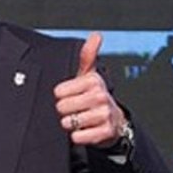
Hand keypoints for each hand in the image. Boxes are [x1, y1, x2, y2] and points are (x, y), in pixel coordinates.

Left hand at [53, 32, 126, 147]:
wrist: (113, 120)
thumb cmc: (94, 96)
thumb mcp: (89, 75)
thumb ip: (87, 56)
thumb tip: (96, 35)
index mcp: (93, 81)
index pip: (59, 92)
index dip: (61, 96)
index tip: (71, 95)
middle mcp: (100, 96)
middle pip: (62, 107)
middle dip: (64, 111)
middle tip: (75, 109)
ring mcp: (104, 114)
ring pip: (69, 122)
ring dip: (70, 124)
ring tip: (79, 119)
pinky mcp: (105, 132)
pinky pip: (77, 137)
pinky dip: (77, 136)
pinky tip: (85, 130)